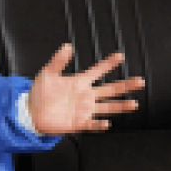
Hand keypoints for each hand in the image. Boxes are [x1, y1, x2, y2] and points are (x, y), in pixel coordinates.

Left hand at [29, 44, 144, 134]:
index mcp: (78, 82)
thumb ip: (58, 61)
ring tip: (133, 103)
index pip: (97, 71)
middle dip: (125, 85)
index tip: (119, 56)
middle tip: (139, 81)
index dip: (108, 64)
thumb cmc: (40, 93)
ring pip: (107, 107)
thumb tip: (66, 46)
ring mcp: (84, 110)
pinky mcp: (78, 123)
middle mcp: (85, 96)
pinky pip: (92, 125)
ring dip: (120, 106)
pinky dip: (99, 124)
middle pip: (110, 89)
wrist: (31, 112)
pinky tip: (106, 123)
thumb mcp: (47, 74)